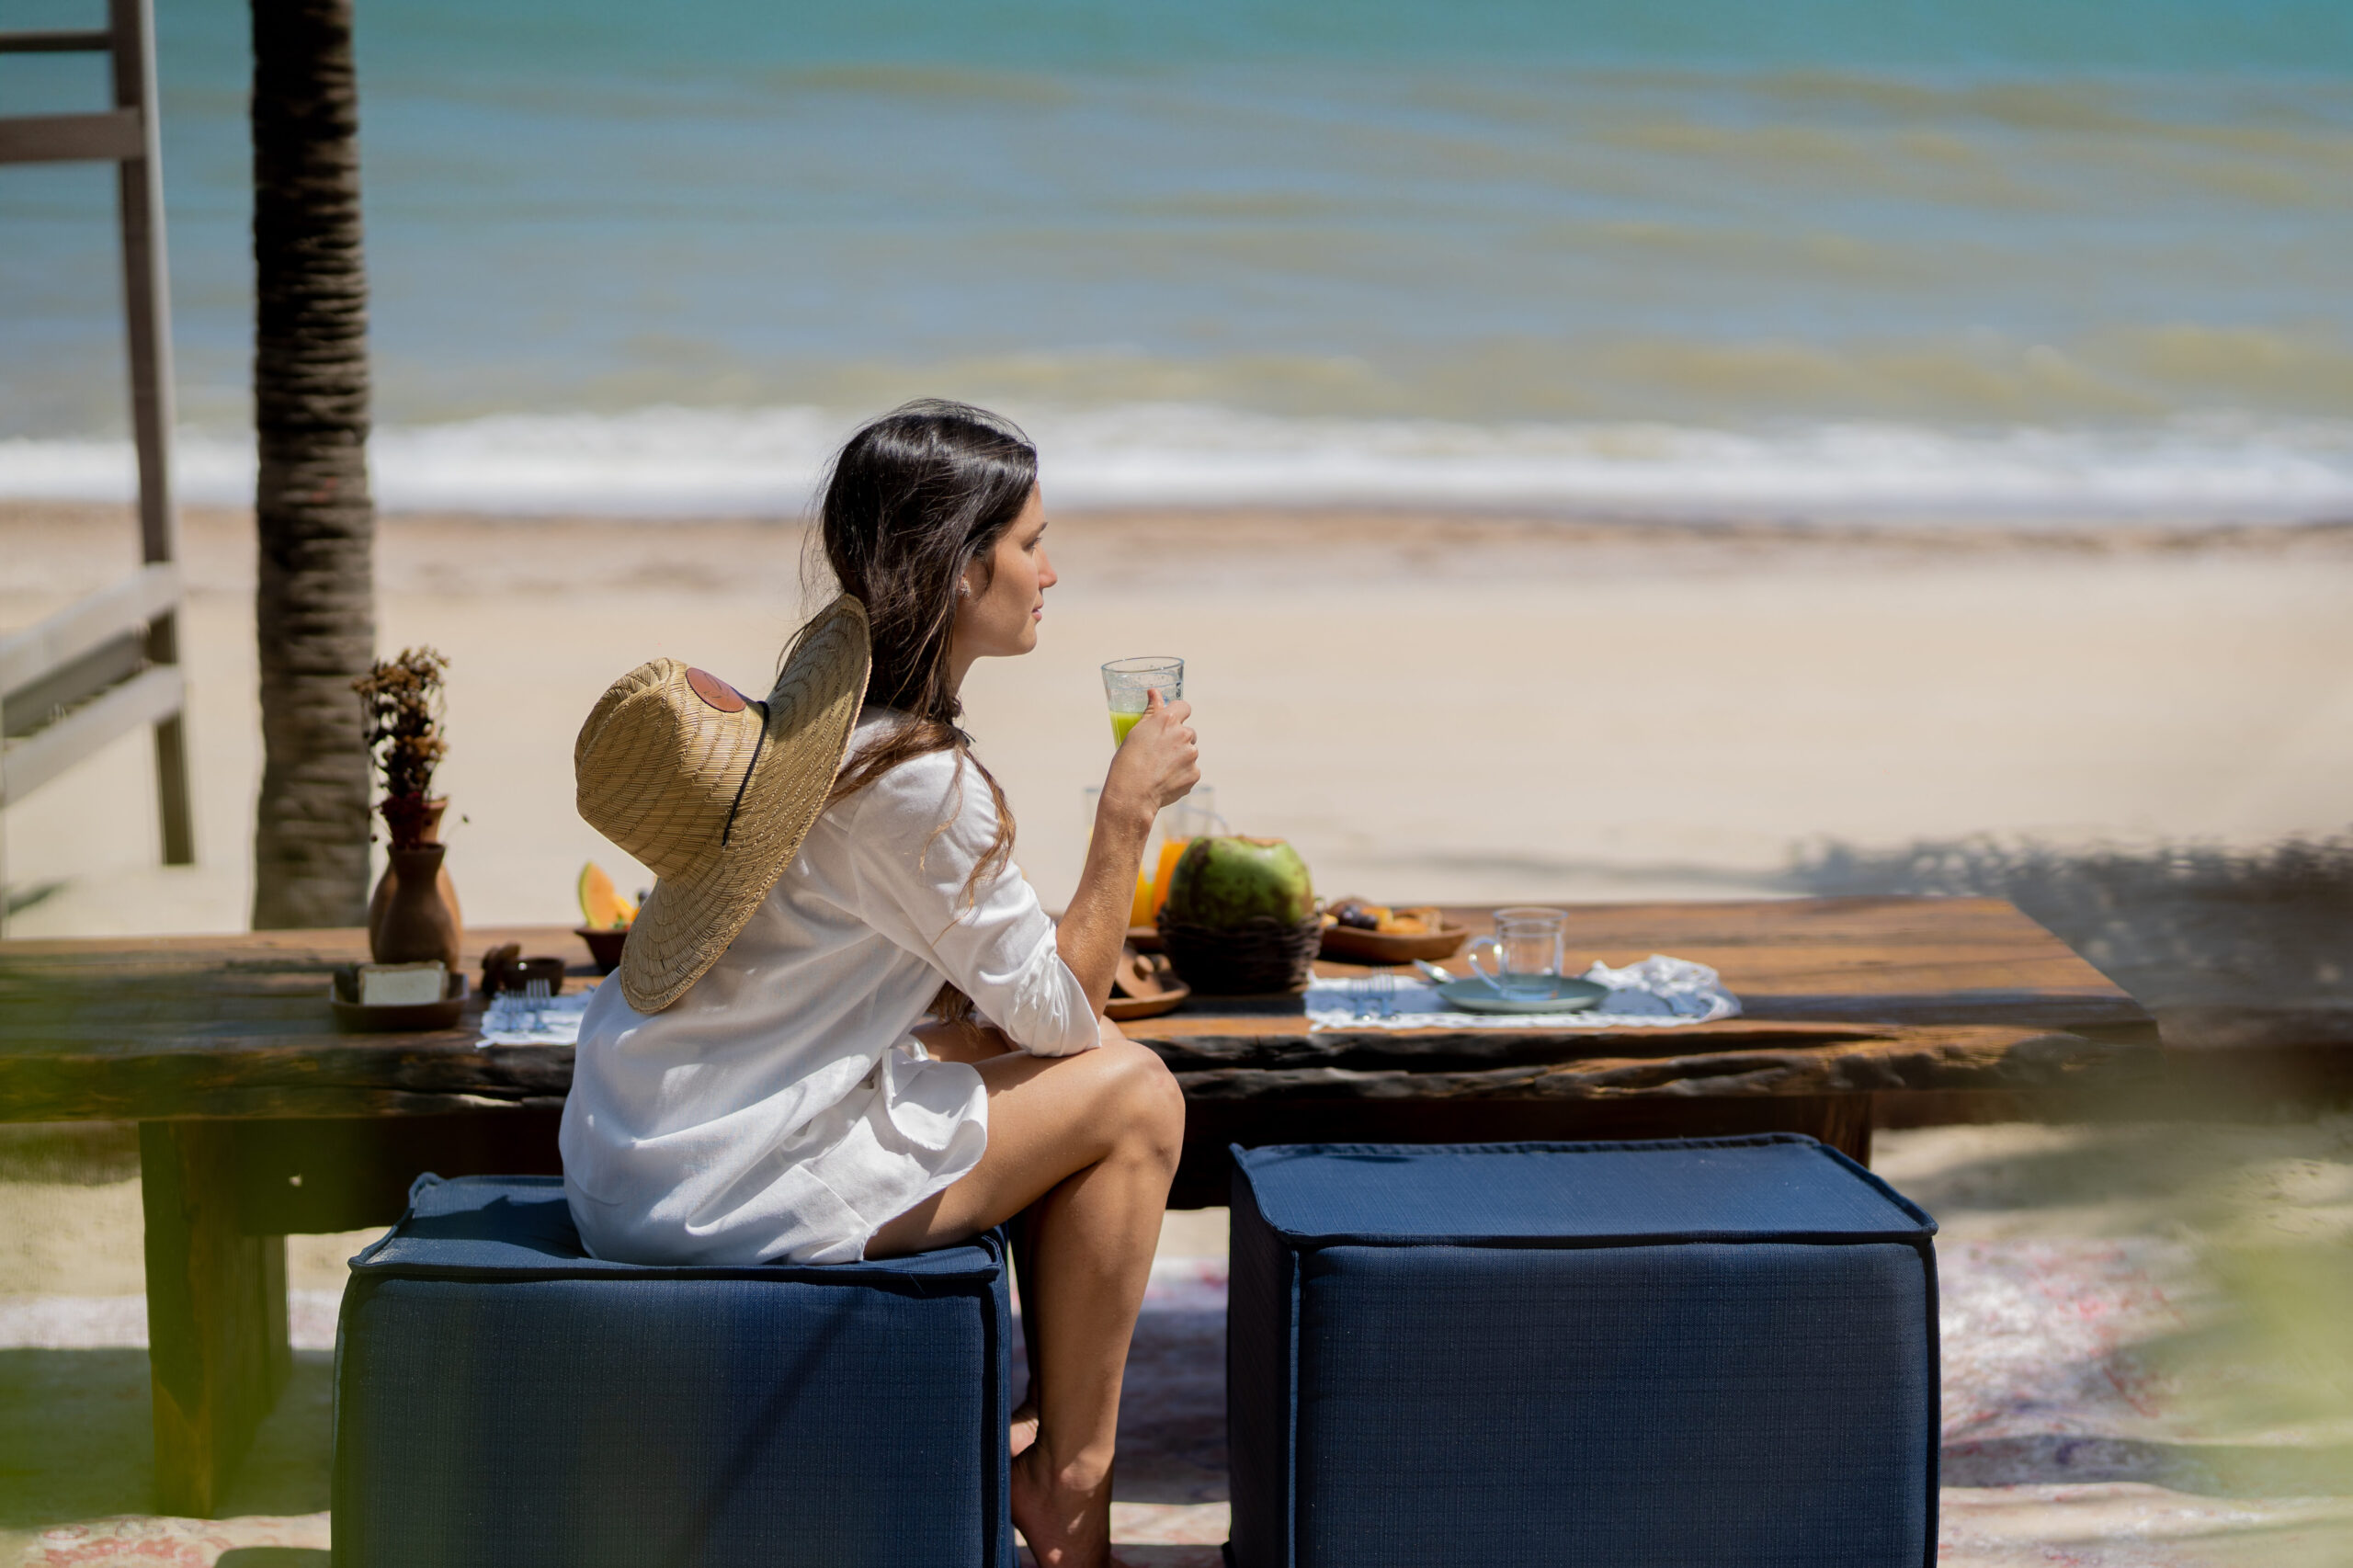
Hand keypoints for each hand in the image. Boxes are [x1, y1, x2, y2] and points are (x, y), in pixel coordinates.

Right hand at [1103, 688, 1199, 822]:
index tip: (1172, 721)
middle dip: (1178, 740)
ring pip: (1190, 753)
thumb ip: (1151, 711)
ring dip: (1180, 758)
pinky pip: (1191, 771)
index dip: (1179, 713)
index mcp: (1168, 720)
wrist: (1132, 794)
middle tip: (1160, 752)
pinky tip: (1165, 781)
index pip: (1184, 707)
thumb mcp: (1136, 731)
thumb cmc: (1128, 761)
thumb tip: (1154, 692)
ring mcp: (1191, 755)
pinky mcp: (1195, 774)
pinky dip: (1181, 775)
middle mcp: (1184, 734)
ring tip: (1160, 769)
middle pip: (1188, 732)